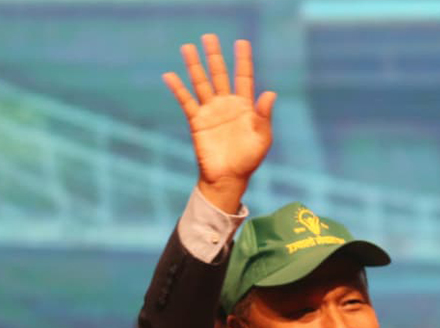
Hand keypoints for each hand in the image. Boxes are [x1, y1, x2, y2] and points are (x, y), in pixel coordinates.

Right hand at [163, 35, 276, 212]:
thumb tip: (270, 92)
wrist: (228, 178)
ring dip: (194, 66)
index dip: (243, 60)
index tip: (241, 42)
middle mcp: (226, 104)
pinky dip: (178, 89)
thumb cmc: (248, 160)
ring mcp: (211, 111)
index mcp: (245, 106)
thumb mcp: (262, 137)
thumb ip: (264, 115)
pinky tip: (169, 75)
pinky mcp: (197, 122)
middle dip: (215, 56)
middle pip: (219, 74)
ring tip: (187, 47)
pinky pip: (186, 102)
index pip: (244, 77)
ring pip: (201, 83)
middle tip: (209, 37)